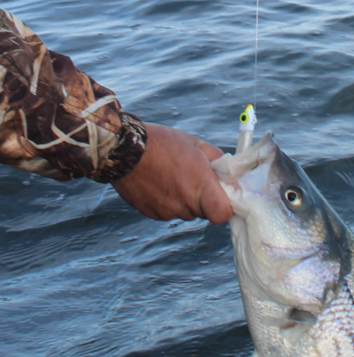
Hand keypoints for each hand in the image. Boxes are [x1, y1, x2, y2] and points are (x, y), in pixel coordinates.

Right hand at [111, 123, 232, 223]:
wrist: (123, 149)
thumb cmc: (161, 143)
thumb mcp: (195, 144)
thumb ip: (217, 159)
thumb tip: (227, 170)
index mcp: (201, 186)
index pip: (222, 213)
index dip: (225, 207)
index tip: (222, 195)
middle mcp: (186, 203)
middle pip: (205, 212)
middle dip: (204, 200)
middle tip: (194, 180)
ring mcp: (168, 211)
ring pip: (186, 212)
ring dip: (185, 201)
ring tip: (173, 178)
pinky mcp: (153, 213)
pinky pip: (168, 212)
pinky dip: (168, 202)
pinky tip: (159, 183)